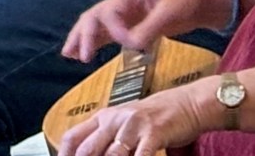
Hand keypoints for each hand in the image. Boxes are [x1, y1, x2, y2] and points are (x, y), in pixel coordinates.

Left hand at [59, 77, 216, 155]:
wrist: (190, 103)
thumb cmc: (158, 116)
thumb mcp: (127, 121)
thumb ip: (107, 136)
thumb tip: (89, 153)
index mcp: (106, 116)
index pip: (74, 137)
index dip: (64, 155)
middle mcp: (117, 119)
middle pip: (88, 150)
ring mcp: (134, 125)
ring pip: (112, 155)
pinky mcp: (153, 133)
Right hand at [64, 0, 228, 62]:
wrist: (204, 2)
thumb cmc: (188, 1)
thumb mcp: (170, 13)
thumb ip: (148, 29)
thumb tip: (130, 45)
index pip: (110, 12)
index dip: (115, 31)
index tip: (129, 44)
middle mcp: (122, 0)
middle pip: (94, 16)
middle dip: (84, 35)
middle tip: (78, 56)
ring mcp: (124, 12)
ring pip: (96, 25)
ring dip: (83, 39)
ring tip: (69, 55)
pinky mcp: (130, 24)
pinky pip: (107, 33)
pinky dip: (95, 42)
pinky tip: (82, 54)